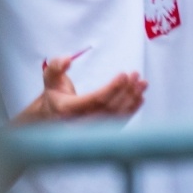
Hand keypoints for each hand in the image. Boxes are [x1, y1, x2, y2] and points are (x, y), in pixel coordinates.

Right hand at [18, 55, 144, 123]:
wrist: (51, 117)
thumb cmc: (53, 94)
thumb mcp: (50, 78)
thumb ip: (56, 66)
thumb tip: (68, 59)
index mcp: (66, 110)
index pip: (94, 100)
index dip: (111, 88)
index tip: (124, 74)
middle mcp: (78, 124)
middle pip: (108, 108)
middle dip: (125, 91)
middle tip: (136, 75)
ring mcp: (89, 131)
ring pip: (115, 116)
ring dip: (132, 99)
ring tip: (142, 84)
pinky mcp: (99, 133)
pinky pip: (117, 122)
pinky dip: (131, 110)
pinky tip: (140, 98)